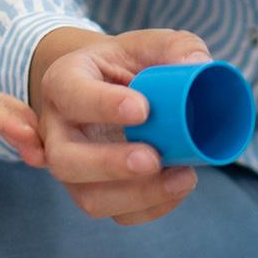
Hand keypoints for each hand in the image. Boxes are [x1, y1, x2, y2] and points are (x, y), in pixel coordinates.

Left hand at [0, 73, 45, 186]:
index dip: (9, 121)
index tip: (34, 138)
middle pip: (2, 104)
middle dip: (28, 126)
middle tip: (50, 158)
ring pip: (6, 105)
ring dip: (29, 126)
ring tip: (47, 157)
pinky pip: (1, 110)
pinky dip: (20, 125)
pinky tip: (33, 146)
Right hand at [27, 28, 215, 227]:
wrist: (112, 88)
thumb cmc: (130, 64)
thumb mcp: (150, 44)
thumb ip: (177, 48)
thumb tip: (200, 68)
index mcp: (64, 81)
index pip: (71, 95)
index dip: (103, 106)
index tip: (143, 110)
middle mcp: (57, 129)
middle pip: (65, 159)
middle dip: (110, 165)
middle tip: (153, 159)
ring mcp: (72, 165)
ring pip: (87, 196)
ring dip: (136, 195)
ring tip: (182, 177)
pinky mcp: (94, 190)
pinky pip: (115, 213)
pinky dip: (150, 208)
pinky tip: (178, 187)